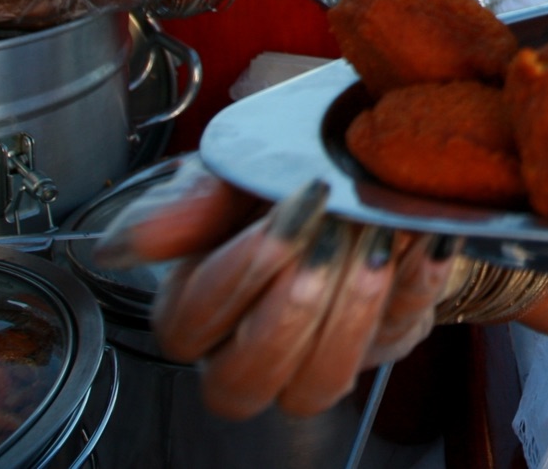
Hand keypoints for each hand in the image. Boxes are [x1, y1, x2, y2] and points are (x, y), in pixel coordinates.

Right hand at [95, 159, 460, 419]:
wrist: (364, 163)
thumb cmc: (283, 170)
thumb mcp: (233, 168)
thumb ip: (190, 203)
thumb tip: (122, 248)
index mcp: (194, 306)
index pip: (189, 327)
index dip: (240, 274)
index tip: (288, 211)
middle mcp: (247, 349)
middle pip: (246, 379)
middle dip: (293, 306)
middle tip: (330, 232)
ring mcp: (319, 356)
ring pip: (318, 384)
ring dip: (351, 309)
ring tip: (373, 237)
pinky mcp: (385, 340)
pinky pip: (399, 336)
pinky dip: (416, 285)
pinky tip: (425, 239)